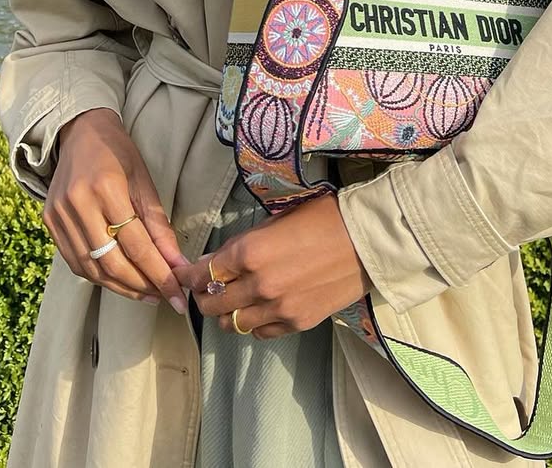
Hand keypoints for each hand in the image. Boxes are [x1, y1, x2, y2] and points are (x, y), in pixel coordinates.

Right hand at [43, 107, 188, 312]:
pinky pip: (75, 261)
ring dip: (121, 287)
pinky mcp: (49, 223)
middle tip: (165, 296)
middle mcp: (78, 204)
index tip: (178, 295)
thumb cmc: (118, 152)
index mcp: (107, 188)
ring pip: (91, 269)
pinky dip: (98, 276)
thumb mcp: (145, 181)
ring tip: (146, 293)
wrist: (79, 131)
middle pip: (111, 262)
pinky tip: (119, 280)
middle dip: (141, 286)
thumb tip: (177, 264)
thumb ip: (159, 225)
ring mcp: (59, 215)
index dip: (159, 274)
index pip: (136, 245)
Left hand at [175, 192, 372, 338]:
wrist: (366, 239)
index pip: (203, 273)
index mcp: (249, 251)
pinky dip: (254, 324)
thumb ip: (244, 244)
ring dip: (227, 313)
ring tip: (232, 302)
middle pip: (212, 303)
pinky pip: (261, 333)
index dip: (190, 276)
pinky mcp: (297, 323)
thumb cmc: (323, 218)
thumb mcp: (276, 221)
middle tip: (207, 289)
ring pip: (231, 324)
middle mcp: (258, 284)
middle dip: (204, 296)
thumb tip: (216, 260)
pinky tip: (259, 311)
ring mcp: (278, 308)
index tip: (185, 276)